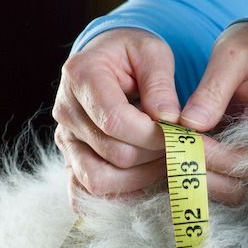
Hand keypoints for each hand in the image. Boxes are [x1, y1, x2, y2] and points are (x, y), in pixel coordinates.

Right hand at [53, 28, 178, 204]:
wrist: (109, 59)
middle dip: (155, 156)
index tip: (182, 135)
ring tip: (166, 161)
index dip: (153, 135)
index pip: (115, 121)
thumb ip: (161, 84)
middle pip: (113, 154)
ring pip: (99, 180)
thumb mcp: (153, 52)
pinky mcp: (71, 159)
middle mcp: (66, 110)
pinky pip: (84, 193)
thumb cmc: (133, 54)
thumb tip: (169, 120)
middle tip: (182, 148)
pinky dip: (117, 195)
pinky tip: (144, 180)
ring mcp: (65, 139)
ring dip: (141, 179)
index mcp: (82, 76)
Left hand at [180, 22, 247, 203]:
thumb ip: (213, 90)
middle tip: (169, 155)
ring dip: (201, 176)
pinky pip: (228, 175)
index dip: (211, 154)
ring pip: (232, 185)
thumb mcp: (233, 56)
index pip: (242, 158)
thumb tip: (191, 125)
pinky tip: (182, 154)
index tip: (183, 139)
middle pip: (238, 182)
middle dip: (202, 171)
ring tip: (172, 157)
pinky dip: (204, 170)